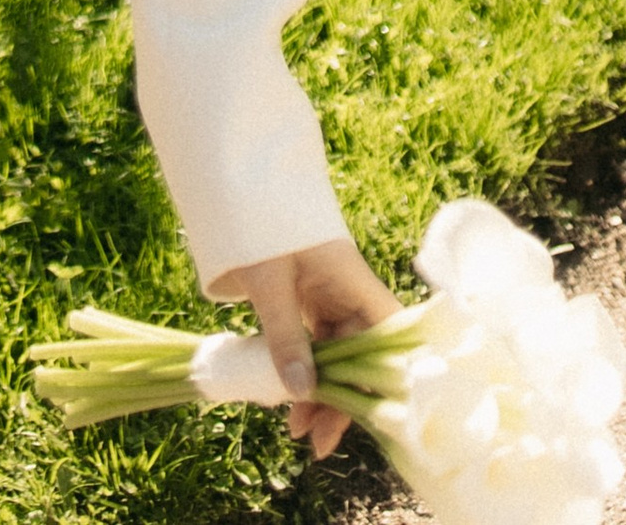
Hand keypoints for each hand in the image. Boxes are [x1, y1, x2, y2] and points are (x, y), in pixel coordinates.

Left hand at [220, 236, 397, 456]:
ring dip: (321, 391)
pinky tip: (290, 396)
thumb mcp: (270, 282)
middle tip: (317, 441)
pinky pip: (315, 343)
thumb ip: (285, 336)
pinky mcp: (308, 300)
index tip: (379, 420)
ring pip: (336, 355)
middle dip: (342, 399)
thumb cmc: (259, 224)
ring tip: (298, 430)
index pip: (388, 336)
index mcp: (354, 282)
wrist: (235, 184)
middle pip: (359, 356)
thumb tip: (300, 392)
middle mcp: (349, 292)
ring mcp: (329, 296)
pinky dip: (304, 369)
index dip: (390, 378)